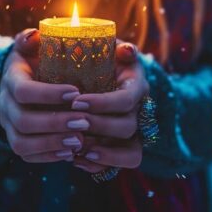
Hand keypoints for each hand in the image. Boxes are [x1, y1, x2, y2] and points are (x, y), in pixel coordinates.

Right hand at [0, 29, 85, 162]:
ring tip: (79, 141)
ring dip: (52, 144)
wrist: (25, 81)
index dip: (48, 94)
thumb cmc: (36, 61)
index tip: (76, 93)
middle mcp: (5, 105)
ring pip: (22, 143)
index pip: (23, 91)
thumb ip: (31, 39)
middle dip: (55, 123)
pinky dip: (48, 157)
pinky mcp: (17, 140)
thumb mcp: (32, 46)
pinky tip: (70, 153)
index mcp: (11, 80)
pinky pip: (27, 156)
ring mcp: (9, 126)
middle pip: (23, 121)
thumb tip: (34, 35)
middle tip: (84, 122)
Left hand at [72, 42, 148, 172]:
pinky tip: (77, 160)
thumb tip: (125, 50)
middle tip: (72, 123)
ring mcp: (133, 130)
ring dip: (104, 154)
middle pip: (127, 126)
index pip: (125, 99)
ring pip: (131, 151)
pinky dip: (101, 166)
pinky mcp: (125, 146)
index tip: (76, 101)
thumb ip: (112, 45)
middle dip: (98, 126)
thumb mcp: (105, 46)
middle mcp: (139, 109)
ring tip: (76, 152)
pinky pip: (122, 163)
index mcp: (135, 85)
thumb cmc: (100, 58)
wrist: (100, 74)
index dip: (103, 103)